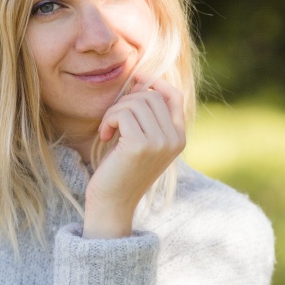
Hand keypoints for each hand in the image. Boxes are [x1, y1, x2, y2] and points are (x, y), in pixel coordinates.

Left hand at [83, 78, 185, 238]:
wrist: (112, 204)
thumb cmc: (121, 170)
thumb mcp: (141, 141)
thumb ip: (148, 116)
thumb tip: (142, 80)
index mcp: (179, 139)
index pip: (175, 96)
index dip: (155, 82)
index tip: (135, 81)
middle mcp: (174, 140)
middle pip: (151, 96)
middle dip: (126, 102)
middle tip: (112, 121)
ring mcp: (159, 143)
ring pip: (135, 102)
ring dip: (114, 111)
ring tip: (108, 130)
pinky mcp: (140, 146)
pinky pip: (122, 113)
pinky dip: (108, 119)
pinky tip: (104, 135)